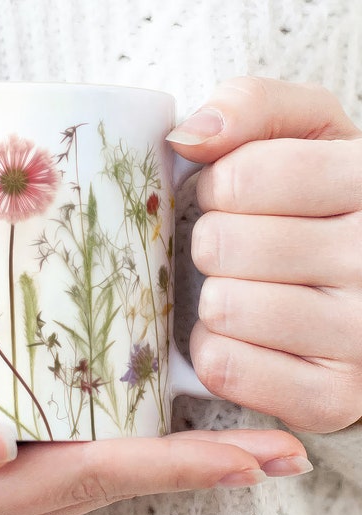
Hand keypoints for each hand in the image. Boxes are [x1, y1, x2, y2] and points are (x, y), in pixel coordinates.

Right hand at [0, 409, 309, 514]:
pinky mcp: (15, 481)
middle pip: (120, 482)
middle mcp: (13, 505)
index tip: (238, 459)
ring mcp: (17, 498)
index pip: (91, 473)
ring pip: (110, 479)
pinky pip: (86, 469)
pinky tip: (172, 441)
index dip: (166, 465)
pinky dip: (138, 459)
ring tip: (249, 449)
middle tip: (278, 453)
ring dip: (181, 465)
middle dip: (203, 471)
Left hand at [167, 76, 361, 432]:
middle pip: (221, 244)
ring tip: (250, 293)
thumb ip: (254, 109)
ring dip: (217, 299)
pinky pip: (225, 365)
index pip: (240, 178)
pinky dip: (218, 350)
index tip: (237, 198)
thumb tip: (189, 135)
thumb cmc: (324, 209)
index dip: (218, 187)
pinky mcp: (333, 398)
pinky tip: (250, 338)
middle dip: (215, 245)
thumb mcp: (308, 138)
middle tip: (243, 251)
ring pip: (222, 306)